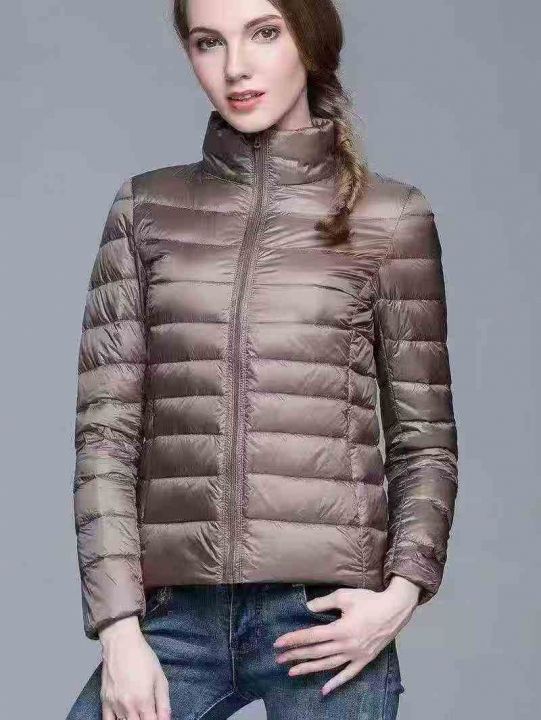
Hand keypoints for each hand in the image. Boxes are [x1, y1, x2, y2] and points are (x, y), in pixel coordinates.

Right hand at [98, 616, 170, 719]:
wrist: (121, 643)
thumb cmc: (143, 657)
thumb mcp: (160, 677)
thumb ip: (164, 702)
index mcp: (144, 700)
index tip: (158, 717)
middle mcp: (128, 706)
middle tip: (149, 713)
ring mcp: (114, 705)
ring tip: (139, 713)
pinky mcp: (104, 701)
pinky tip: (124, 717)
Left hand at [272, 579, 419, 695]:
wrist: (394, 609)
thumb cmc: (369, 601)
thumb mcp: (344, 597)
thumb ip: (324, 603)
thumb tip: (307, 608)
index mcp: (340, 629)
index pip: (311, 636)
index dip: (294, 639)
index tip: (279, 643)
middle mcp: (346, 645)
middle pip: (316, 652)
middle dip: (296, 655)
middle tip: (279, 659)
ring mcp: (356, 655)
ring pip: (328, 665)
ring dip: (309, 669)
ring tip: (293, 672)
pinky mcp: (364, 659)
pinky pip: (348, 674)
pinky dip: (336, 683)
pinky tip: (324, 690)